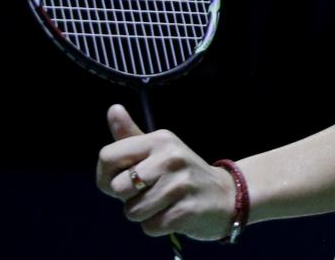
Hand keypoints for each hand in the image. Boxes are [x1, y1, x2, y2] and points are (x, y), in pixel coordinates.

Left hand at [95, 104, 236, 239]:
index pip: (107, 156)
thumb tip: (113, 108)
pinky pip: (149, 227)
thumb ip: (131, 136)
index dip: (107, 175)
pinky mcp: (185, 211)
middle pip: (117, 187)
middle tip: (152, 192)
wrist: (226, 195)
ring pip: (132, 211)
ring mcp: (179, 184)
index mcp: (160, 140)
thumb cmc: (183, 174)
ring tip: (165, 203)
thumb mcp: (160, 149)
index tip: (126, 179)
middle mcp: (170, 158)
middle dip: (129, 197)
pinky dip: (158, 226)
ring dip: (144, 214)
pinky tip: (174, 214)